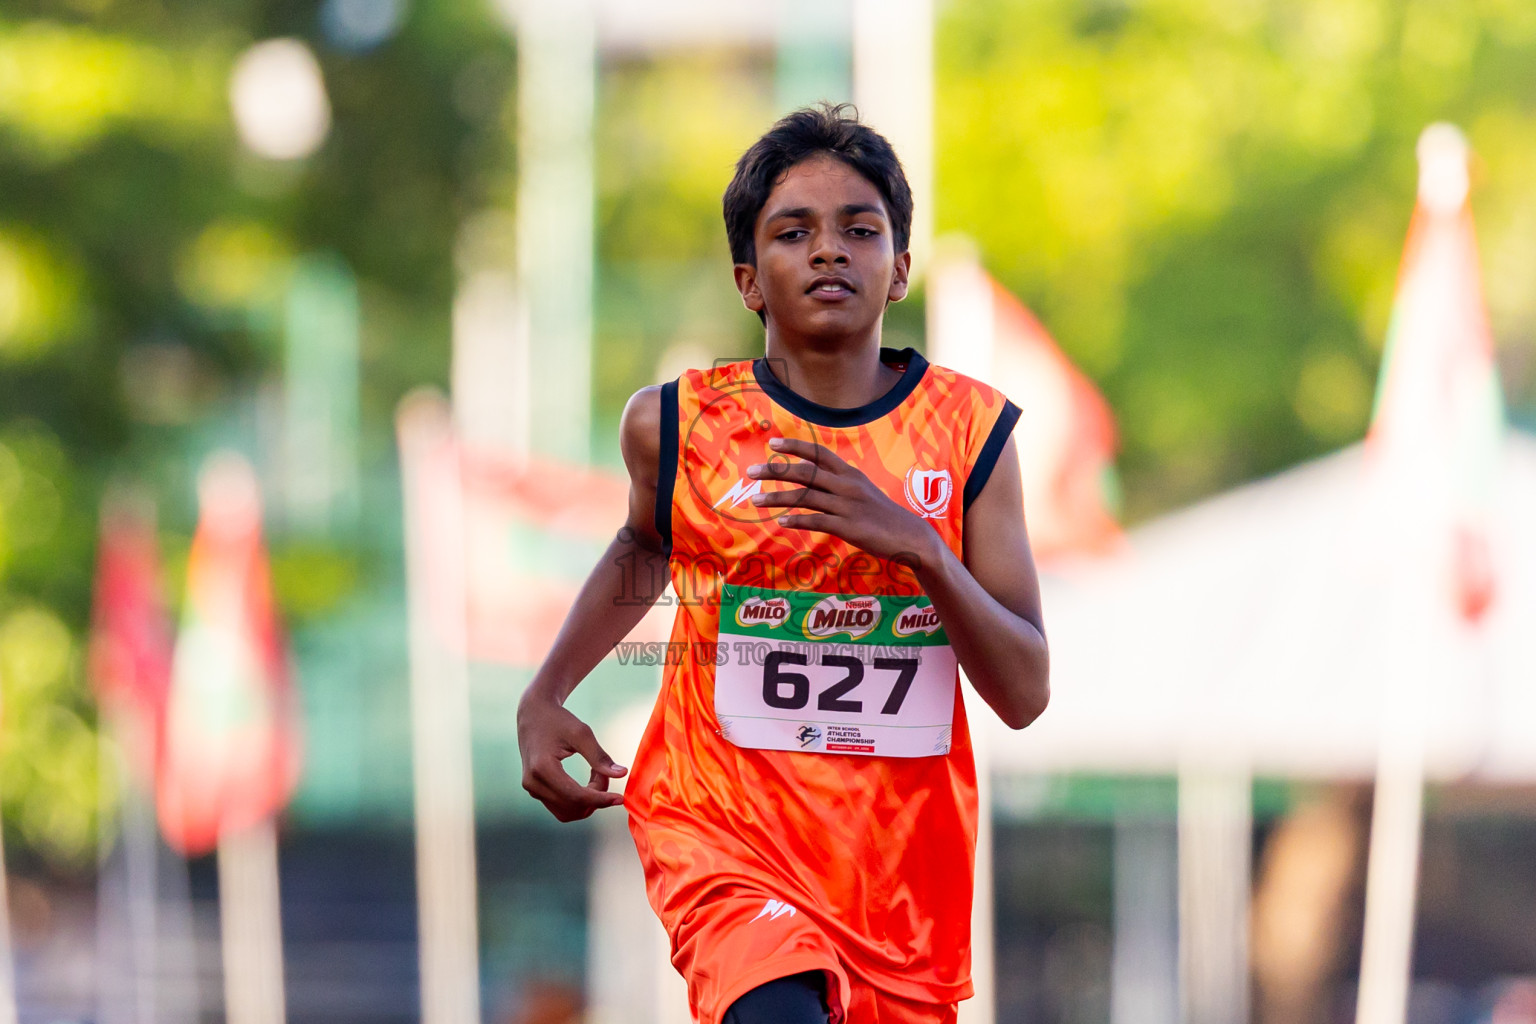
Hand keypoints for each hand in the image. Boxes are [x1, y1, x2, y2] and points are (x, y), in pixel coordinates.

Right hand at [517, 691, 626, 821]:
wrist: (534, 714)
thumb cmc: (558, 720)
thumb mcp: (581, 733)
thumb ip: (600, 757)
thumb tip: (622, 774)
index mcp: (542, 768)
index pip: (576, 796)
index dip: (601, 799)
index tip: (620, 798)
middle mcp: (533, 783)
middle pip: (573, 806)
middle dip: (596, 796)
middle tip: (605, 772)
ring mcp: (532, 789)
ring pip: (567, 812)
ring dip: (588, 801)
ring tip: (596, 775)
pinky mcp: (535, 791)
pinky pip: (561, 808)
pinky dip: (579, 801)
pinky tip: (587, 783)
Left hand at [747, 437, 941, 562]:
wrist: (909, 536)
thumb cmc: (881, 514)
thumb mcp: (862, 490)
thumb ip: (839, 482)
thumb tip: (814, 478)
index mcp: (849, 473)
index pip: (818, 453)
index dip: (794, 447)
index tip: (772, 443)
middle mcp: (846, 485)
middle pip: (805, 472)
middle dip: (775, 470)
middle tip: (750, 471)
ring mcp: (847, 506)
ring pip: (806, 497)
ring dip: (777, 497)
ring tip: (756, 500)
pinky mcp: (848, 527)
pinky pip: (817, 521)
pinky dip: (798, 520)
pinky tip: (782, 521)